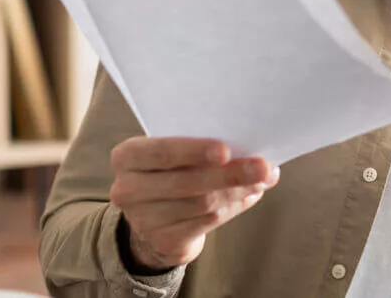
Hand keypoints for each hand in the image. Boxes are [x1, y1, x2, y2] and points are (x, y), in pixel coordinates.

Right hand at [109, 137, 278, 271]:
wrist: (153, 216)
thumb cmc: (172, 171)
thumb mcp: (174, 154)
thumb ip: (202, 148)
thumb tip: (251, 150)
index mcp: (127, 157)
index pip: (162, 152)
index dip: (194, 151)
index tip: (226, 151)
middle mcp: (127, 189)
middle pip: (187, 182)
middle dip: (230, 174)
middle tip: (263, 167)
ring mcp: (143, 220)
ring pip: (202, 204)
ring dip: (239, 191)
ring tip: (263, 179)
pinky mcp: (163, 241)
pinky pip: (207, 222)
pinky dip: (234, 207)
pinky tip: (250, 195)